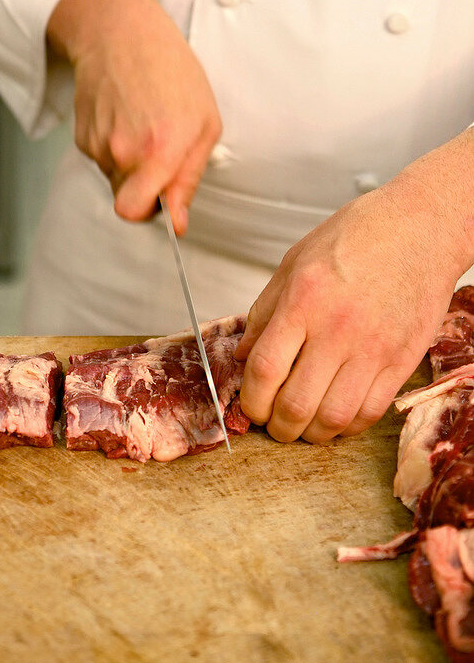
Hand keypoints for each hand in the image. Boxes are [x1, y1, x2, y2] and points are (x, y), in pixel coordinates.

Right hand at [47, 0, 221, 233]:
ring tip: (142, 122)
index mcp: (158, 149)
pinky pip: (100, 159)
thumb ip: (188, 179)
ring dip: (129, 162)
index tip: (162, 200)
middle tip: (157, 152)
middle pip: (125, 200)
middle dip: (142, 187)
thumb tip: (178, 223)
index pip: (134, 212)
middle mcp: (122, 150)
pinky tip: (124, 115)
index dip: (149, 212)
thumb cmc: (172, 72)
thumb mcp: (205, 123)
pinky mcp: (81, 136)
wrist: (121, 33)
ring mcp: (97, 143)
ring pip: (114, 178)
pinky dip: (112, 145)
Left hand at [234, 131, 473, 442]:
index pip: (264, 369)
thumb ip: (265, 312)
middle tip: (273, 423)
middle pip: (296, 404)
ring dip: (311, 434)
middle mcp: (337, 328)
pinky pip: (370, 412)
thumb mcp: (294, 262)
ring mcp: (373, 348)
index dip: (251, 400)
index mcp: (304, 300)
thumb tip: (243, 355)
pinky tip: (336, 416)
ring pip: (333, 418)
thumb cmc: (357, 237)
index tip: (250, 407)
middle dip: (277, 426)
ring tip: (303, 425)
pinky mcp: (403, 360)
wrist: (420, 228)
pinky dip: (347, 426)